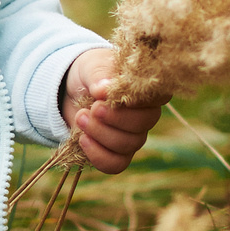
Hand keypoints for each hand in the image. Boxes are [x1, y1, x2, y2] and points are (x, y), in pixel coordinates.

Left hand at [59, 46, 163, 172]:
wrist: (70, 91)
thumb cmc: (90, 74)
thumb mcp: (92, 67)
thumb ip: (99, 75)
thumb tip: (103, 90)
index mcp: (146, 90)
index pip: (159, 96)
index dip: (139, 100)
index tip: (114, 95)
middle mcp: (145, 114)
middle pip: (143, 124)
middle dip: (114, 118)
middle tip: (92, 108)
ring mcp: (133, 136)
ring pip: (128, 145)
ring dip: (100, 133)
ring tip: (80, 117)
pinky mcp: (117, 153)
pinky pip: (116, 164)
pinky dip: (97, 155)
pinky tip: (82, 139)